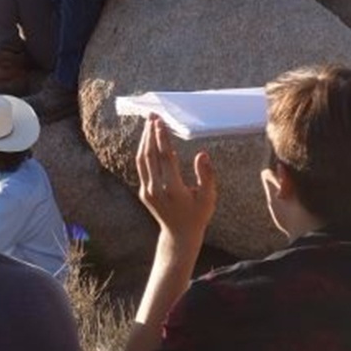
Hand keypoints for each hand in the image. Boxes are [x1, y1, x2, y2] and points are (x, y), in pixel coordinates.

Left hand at [136, 115, 216, 242]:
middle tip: (152, 116)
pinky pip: (141, 168)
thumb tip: (202, 154)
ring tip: (149, 123)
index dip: (162, 140)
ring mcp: (147, 191)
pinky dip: (144, 152)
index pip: (165, 159)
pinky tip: (148, 140)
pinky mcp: (143, 191)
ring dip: (144, 140)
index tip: (160, 123)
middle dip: (150, 134)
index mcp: (173, 190)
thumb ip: (206, 175)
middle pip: (150, 156)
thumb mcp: (209, 197)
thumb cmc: (198, 214)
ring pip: (142, 160)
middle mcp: (156, 190)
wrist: (179, 234)